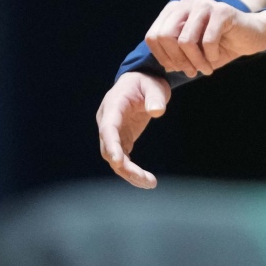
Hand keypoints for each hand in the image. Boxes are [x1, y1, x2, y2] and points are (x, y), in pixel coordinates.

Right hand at [97, 70, 170, 188]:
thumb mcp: (154, 86)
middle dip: (124, 166)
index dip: (112, 145)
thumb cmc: (146, 83)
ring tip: (150, 183)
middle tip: (144, 179)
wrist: (141, 82)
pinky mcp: (122, 140)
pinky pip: (123, 159)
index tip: (118, 161)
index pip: (108, 128)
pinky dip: (132, 171)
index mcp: (113, 106)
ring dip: (129, 173)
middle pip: (109, 148)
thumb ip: (155, 97)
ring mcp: (113, 133)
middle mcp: (108, 122)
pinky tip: (147, 180)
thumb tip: (157, 111)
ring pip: (114, 158)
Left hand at [146, 0, 265, 77]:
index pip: (153, 35)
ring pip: (185, 41)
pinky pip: (207, 40)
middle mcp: (186, 3)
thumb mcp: (195, 52)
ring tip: (205, 69)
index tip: (177, 69)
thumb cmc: (220, 45)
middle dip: (178, 60)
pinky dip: (211, 55)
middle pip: (165, 37)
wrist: (251, 36)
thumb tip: (165, 67)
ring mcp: (204, 4)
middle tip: (191, 72)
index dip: (162, 57)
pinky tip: (216, 57)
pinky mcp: (221, 11)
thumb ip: (177, 56)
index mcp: (175, 10)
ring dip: (196, 61)